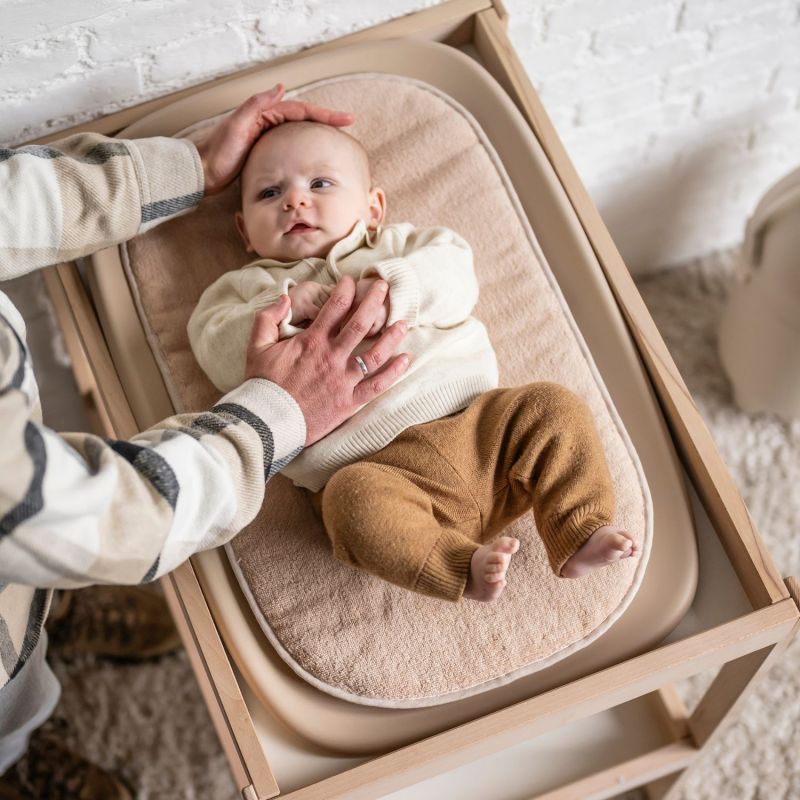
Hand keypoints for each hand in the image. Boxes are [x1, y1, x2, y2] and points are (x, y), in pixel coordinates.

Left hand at [195, 84, 355, 195]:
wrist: (205, 172)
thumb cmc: (219, 152)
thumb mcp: (237, 125)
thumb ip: (257, 104)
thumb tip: (281, 87)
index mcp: (265, 114)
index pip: (301, 110)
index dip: (324, 113)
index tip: (346, 119)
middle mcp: (268, 122)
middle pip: (304, 117)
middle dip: (327, 119)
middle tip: (348, 123)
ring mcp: (267, 136)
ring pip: (300, 130)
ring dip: (319, 130)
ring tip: (338, 136)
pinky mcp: (266, 151)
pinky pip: (293, 144)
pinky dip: (307, 145)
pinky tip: (315, 153)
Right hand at [244, 276, 410, 444]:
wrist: (268, 421)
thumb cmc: (262, 384)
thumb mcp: (257, 346)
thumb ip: (268, 319)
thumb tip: (284, 298)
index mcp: (311, 341)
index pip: (335, 307)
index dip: (347, 291)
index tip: (353, 282)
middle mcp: (331, 357)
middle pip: (360, 324)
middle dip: (374, 302)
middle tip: (384, 287)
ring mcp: (343, 379)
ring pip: (375, 353)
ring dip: (392, 336)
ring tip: (403, 323)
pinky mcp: (349, 401)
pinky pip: (377, 385)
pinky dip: (394, 372)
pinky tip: (406, 359)